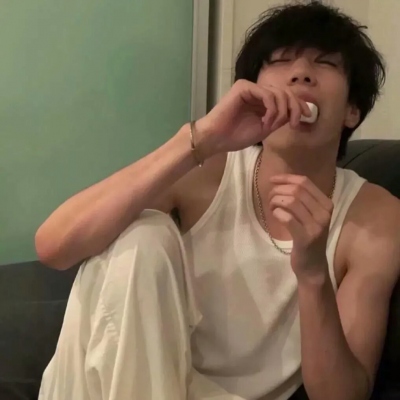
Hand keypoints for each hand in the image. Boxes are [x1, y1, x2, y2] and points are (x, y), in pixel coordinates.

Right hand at [195, 80, 310, 158]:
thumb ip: (278, 119)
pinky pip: (267, 94)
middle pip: (285, 92)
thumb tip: (295, 113)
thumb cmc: (235, 136)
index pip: (286, 97)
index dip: (298, 105)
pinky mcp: (244, 87)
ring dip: (281, 110)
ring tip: (272, 125)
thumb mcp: (264, 129)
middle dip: (294, 107)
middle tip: (295, 123)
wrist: (216, 139)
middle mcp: (257, 91)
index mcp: (262, 100)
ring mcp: (250, 88)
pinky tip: (266, 120)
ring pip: (278, 93)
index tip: (306, 118)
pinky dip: (271, 108)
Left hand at [268, 174, 333, 280]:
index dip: (286, 178)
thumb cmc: (307, 238)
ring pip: (291, 201)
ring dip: (275, 201)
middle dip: (278, 190)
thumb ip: (301, 199)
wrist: (313, 267)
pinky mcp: (305, 238)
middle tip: (270, 198)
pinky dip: (277, 213)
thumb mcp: (309, 216)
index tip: (272, 180)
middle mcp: (324, 213)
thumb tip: (281, 181)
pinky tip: (275, 216)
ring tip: (271, 207)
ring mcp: (316, 226)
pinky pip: (287, 217)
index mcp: (326, 204)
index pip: (305, 182)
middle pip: (296, 190)